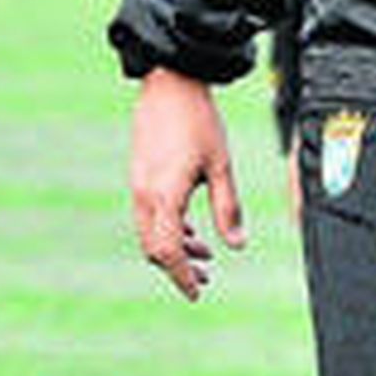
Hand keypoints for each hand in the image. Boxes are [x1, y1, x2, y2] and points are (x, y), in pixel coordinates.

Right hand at [129, 69, 245, 301]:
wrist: (170, 82)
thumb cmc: (199, 120)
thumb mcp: (220, 164)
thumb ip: (227, 207)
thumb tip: (237, 246)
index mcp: (164, 196)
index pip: (168, 253)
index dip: (182, 277)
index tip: (197, 292)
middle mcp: (145, 194)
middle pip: (155, 248)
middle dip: (179, 266)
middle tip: (206, 276)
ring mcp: (138, 184)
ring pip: (150, 233)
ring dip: (175, 247)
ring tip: (204, 252)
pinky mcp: (139, 174)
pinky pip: (149, 215)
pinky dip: (167, 228)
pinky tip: (189, 227)